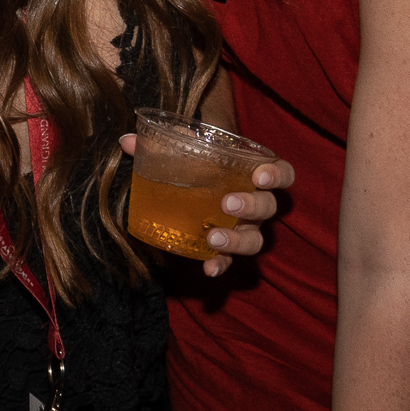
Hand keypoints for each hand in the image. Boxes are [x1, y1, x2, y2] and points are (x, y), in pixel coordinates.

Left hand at [119, 140, 295, 275]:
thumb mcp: (185, 151)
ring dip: (238, 241)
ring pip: (255, 239)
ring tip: (213, 238)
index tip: (261, 175)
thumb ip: (160, 144)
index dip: (277, 175)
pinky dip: (221, 266)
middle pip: (269, 207)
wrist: (196, 187)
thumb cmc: (199, 165)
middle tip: (228, 203)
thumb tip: (127, 140)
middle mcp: (256, 203)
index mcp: (253, 174)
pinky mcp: (227, 249)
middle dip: (252, 206)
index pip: (282, 173)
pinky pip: (230, 262)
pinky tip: (208, 269)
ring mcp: (245, 229)